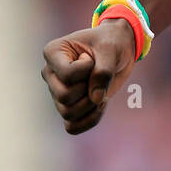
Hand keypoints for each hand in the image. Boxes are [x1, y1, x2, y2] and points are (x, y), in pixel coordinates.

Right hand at [41, 20, 136, 134]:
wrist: (119, 49)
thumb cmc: (111, 43)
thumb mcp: (110, 50)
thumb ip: (103, 72)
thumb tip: (96, 99)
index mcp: (53, 53)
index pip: (67, 75)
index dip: (87, 70)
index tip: (91, 58)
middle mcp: (51, 74)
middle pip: (64, 96)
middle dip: (89, 90)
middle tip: (100, 77)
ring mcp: (58, 92)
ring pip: (68, 113)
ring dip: (92, 106)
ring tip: (103, 91)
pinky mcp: (69, 106)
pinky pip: (72, 127)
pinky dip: (90, 120)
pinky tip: (101, 105)